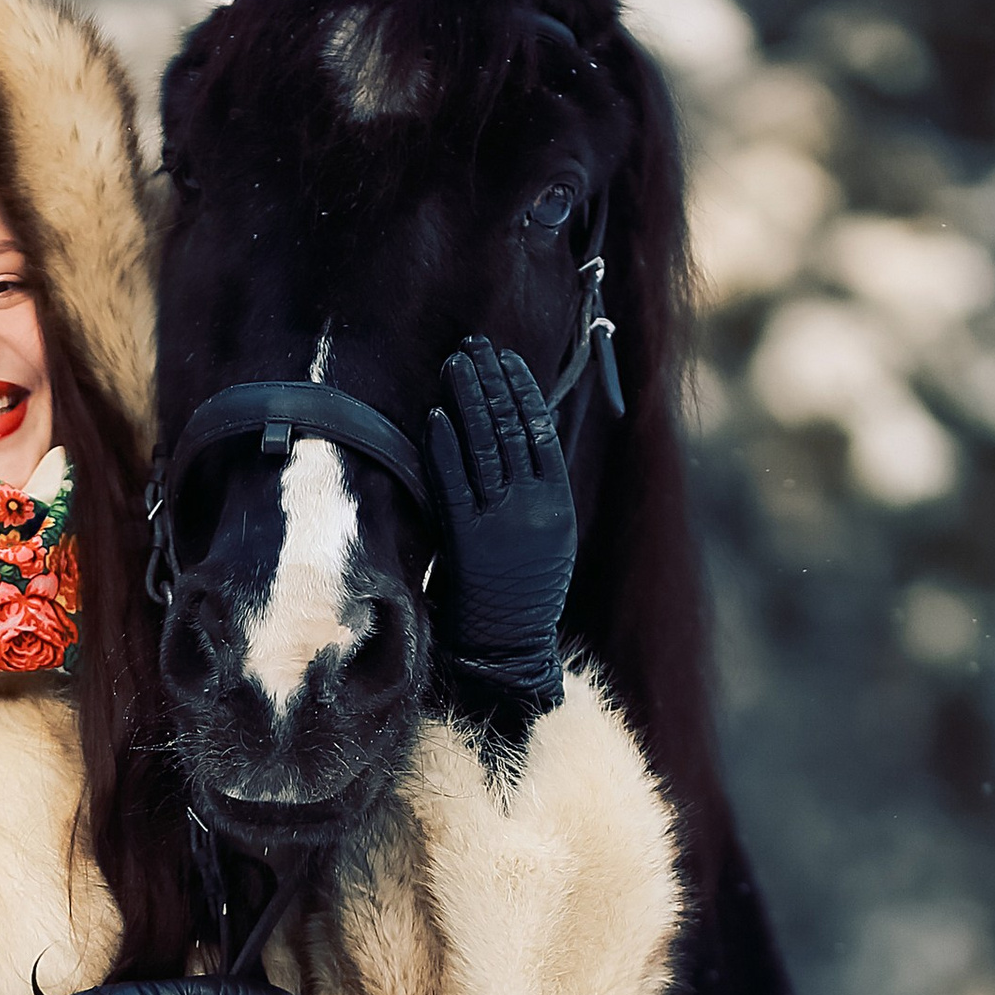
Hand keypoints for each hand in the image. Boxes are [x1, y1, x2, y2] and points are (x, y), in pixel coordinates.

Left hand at [426, 339, 574, 749]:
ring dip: (469, 401)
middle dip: (492, 382)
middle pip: (513, 430)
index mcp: (559, 503)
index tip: (506, 358)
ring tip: (455, 365)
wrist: (508, 646)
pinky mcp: (468, 542)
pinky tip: (436, 417)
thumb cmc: (522, 589)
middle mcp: (534, 509)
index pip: (543, 430)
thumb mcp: (548, 535)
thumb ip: (539, 486)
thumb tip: (526, 429)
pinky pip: (454, 485)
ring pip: (485, 449)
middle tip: (474, 347)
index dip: (523, 389)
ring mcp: (500, 524)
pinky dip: (445, 448)